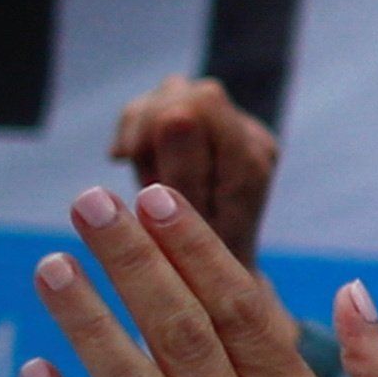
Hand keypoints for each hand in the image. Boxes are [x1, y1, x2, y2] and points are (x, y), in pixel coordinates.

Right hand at [104, 75, 279, 263]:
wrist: (212, 285)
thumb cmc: (198, 269)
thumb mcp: (183, 234)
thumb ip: (183, 173)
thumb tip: (176, 112)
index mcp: (250, 162)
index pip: (201, 103)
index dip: (154, 121)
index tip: (127, 157)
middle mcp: (250, 140)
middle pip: (185, 91)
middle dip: (145, 126)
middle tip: (134, 168)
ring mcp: (233, 134)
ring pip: (171, 92)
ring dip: (140, 129)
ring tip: (137, 169)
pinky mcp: (211, 133)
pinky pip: (164, 104)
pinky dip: (136, 128)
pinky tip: (129, 158)